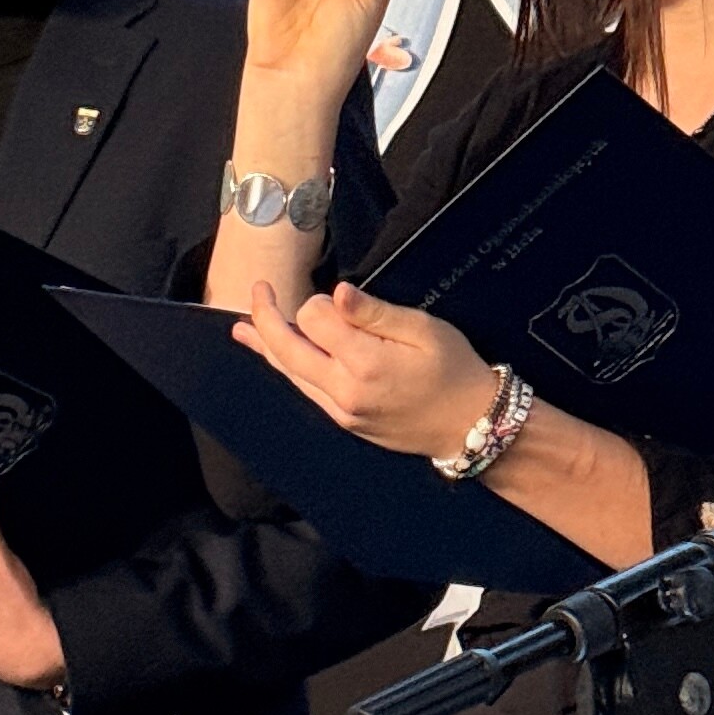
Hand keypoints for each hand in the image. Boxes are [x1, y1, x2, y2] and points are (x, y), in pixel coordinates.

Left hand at [233, 281, 494, 456]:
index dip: (320, 301)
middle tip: (257, 290)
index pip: (314, 320)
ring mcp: (342, 411)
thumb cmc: (455, 370)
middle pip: (287, 349)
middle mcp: (344, 391)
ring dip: (266, 347)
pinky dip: (287, 371)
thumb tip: (336, 293)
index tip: (340, 299)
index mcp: (365, 363)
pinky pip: (306, 392)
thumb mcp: (424, 330)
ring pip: (290, 374)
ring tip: (241, 329)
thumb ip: (375, 312)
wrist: (472, 424)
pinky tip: (276, 359)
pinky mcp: (345, 422)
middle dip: (267, 318)